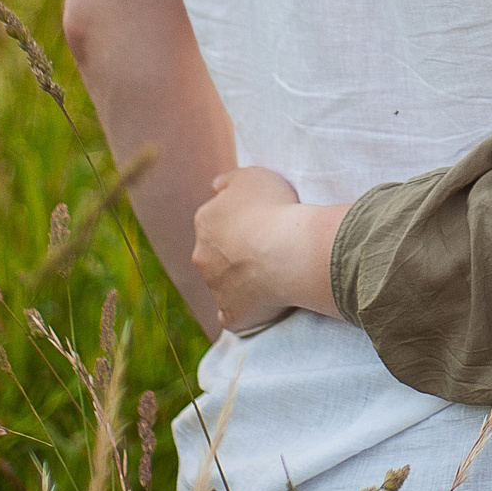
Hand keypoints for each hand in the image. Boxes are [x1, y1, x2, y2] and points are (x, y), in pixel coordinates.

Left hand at [191, 168, 344, 332]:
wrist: (289, 250)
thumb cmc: (274, 208)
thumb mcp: (252, 175)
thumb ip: (230, 180)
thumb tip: (216, 187)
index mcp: (205, 222)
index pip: (216, 221)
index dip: (240, 222)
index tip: (263, 223)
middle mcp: (202, 255)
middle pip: (214, 254)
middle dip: (235, 253)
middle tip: (268, 249)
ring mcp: (216, 288)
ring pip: (224, 284)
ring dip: (241, 280)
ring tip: (275, 274)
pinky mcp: (233, 314)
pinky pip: (233, 316)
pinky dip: (243, 312)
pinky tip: (259, 306)